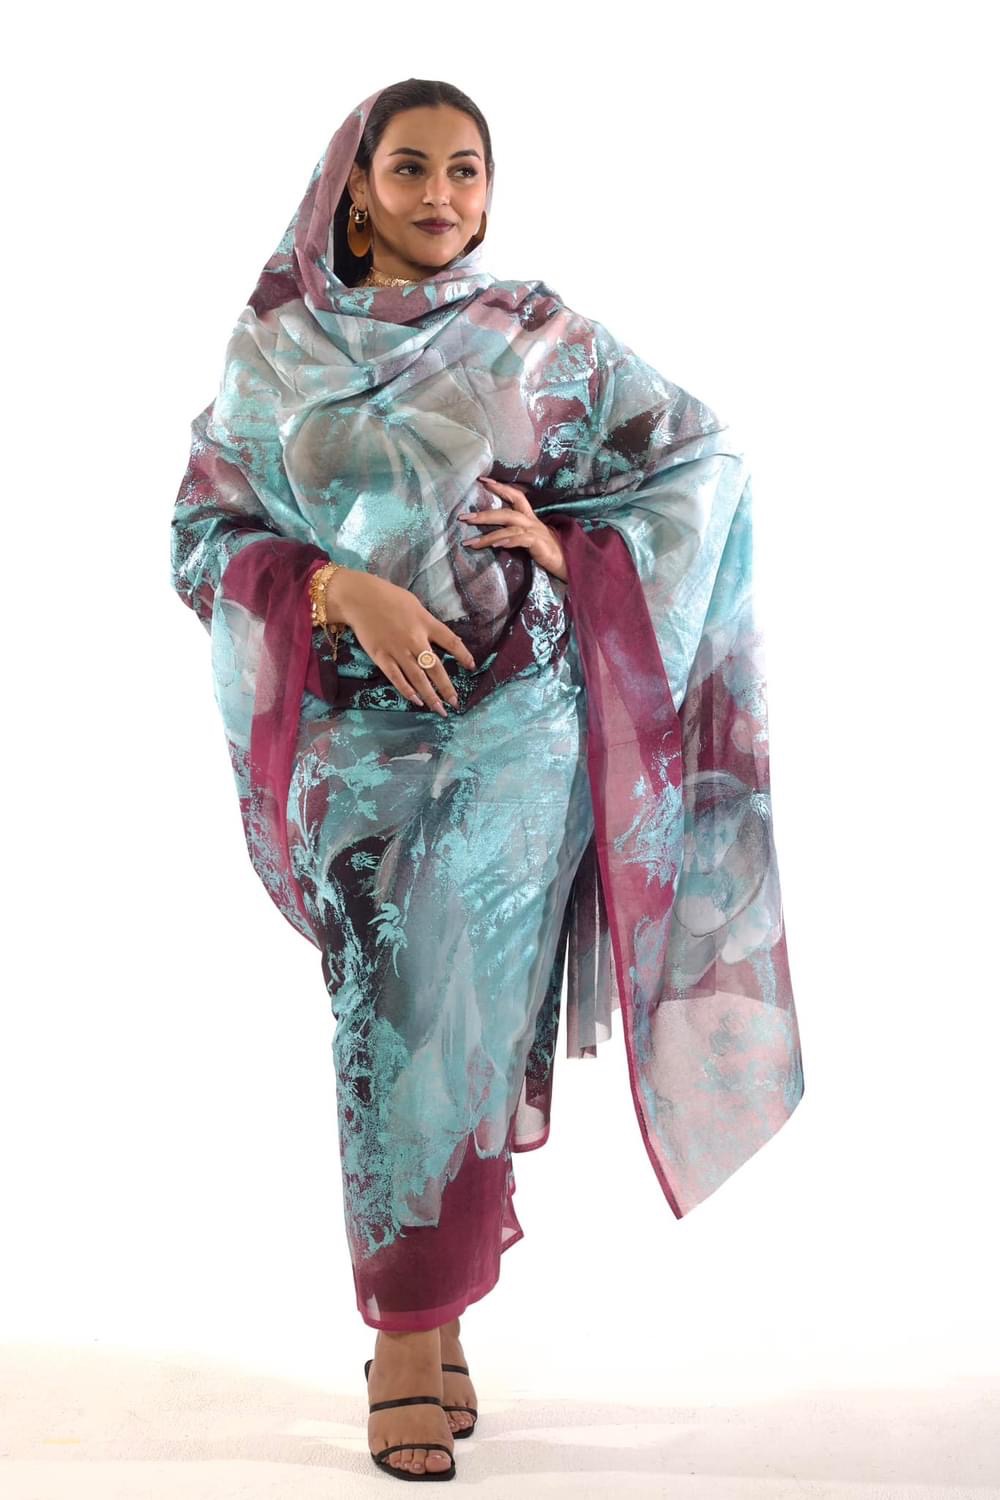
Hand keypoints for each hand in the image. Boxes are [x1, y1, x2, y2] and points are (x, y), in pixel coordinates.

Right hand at [325, 568, 476, 717]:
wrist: (359, 598)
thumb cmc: (388, 597)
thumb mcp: (415, 605)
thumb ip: (427, 622)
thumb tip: (440, 637)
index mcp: (425, 623)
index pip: (451, 641)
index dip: (463, 655)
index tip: (471, 666)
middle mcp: (415, 640)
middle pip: (435, 668)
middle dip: (447, 688)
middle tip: (455, 703)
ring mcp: (398, 651)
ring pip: (418, 678)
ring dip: (430, 696)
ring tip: (439, 709)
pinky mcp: (381, 657)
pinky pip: (396, 678)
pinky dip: (407, 691)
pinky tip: (416, 701)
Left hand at [458, 477, 567, 581]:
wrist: (567, 562)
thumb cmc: (545, 550)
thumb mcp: (527, 538)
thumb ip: (512, 533)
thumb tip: (492, 536)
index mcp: (529, 517)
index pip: (515, 495)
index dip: (500, 487)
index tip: (482, 480)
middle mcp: (531, 521)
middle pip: (505, 513)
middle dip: (483, 515)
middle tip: (464, 518)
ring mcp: (535, 532)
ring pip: (508, 528)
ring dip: (488, 535)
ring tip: (471, 543)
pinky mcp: (538, 544)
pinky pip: (520, 540)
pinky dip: (507, 541)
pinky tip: (496, 545)